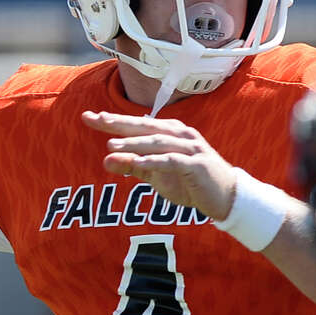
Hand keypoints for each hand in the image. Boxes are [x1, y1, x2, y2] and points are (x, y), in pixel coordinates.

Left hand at [82, 111, 237, 220]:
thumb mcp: (157, 175)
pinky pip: (172, 161)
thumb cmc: (191, 183)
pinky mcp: (196, 164)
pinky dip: (154, 161)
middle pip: (145, 126)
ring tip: (111, 145)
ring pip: (157, 142)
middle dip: (119, 123)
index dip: (113, 120)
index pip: (138, 124)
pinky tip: (137, 162)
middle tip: (95, 119)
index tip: (89, 117)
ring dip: (133, 144)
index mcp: (170, 132)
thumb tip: (105, 159)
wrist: (226, 198)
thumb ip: (133, 166)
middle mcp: (180, 134)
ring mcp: (190, 148)